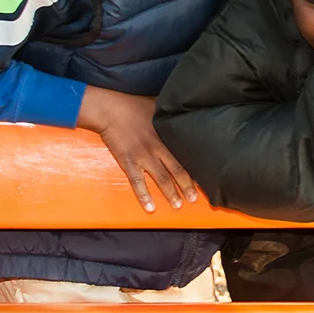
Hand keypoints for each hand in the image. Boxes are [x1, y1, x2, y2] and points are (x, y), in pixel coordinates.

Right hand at [78, 86, 198, 211]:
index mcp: (165, 136)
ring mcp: (143, 157)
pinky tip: (150, 207)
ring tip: (178, 205)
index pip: (184, 155)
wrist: (110, 110)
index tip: (203, 177)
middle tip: (194, 198)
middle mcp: (157, 149)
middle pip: (176, 170)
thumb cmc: (133, 105)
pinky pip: (137, 183)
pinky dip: (144, 196)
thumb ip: (167, 114)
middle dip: (187, 186)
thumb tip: (178, 109)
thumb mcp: (156, 106)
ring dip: (170, 193)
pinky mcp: (129, 162)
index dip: (193, 167)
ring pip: (161, 179)